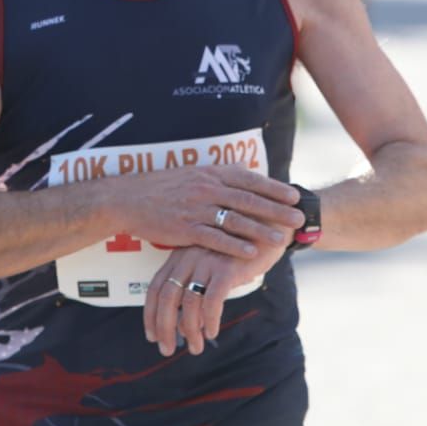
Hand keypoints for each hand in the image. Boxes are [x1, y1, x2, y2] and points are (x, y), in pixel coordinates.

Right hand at [118, 166, 303, 259]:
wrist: (127, 198)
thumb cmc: (161, 188)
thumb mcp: (191, 175)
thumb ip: (217, 177)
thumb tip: (243, 175)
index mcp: (209, 173)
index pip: (248, 180)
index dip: (272, 188)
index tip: (293, 195)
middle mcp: (206, 188)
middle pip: (248, 199)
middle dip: (276, 209)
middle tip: (298, 217)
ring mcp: (196, 208)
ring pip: (235, 219)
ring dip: (261, 229)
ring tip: (281, 238)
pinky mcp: (185, 228)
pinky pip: (215, 238)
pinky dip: (235, 245)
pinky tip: (252, 252)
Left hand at [142, 235, 288, 356]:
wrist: (267, 224)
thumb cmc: (237, 248)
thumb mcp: (209, 262)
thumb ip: (195, 287)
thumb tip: (184, 324)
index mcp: (179, 255)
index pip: (156, 287)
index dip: (151, 314)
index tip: (152, 335)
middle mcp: (189, 257)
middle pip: (167, 297)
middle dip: (164, 327)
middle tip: (167, 350)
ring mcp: (207, 261)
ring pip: (189, 302)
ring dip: (189, 330)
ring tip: (195, 347)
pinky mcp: (227, 268)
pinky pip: (212, 300)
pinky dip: (210, 320)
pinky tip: (212, 332)